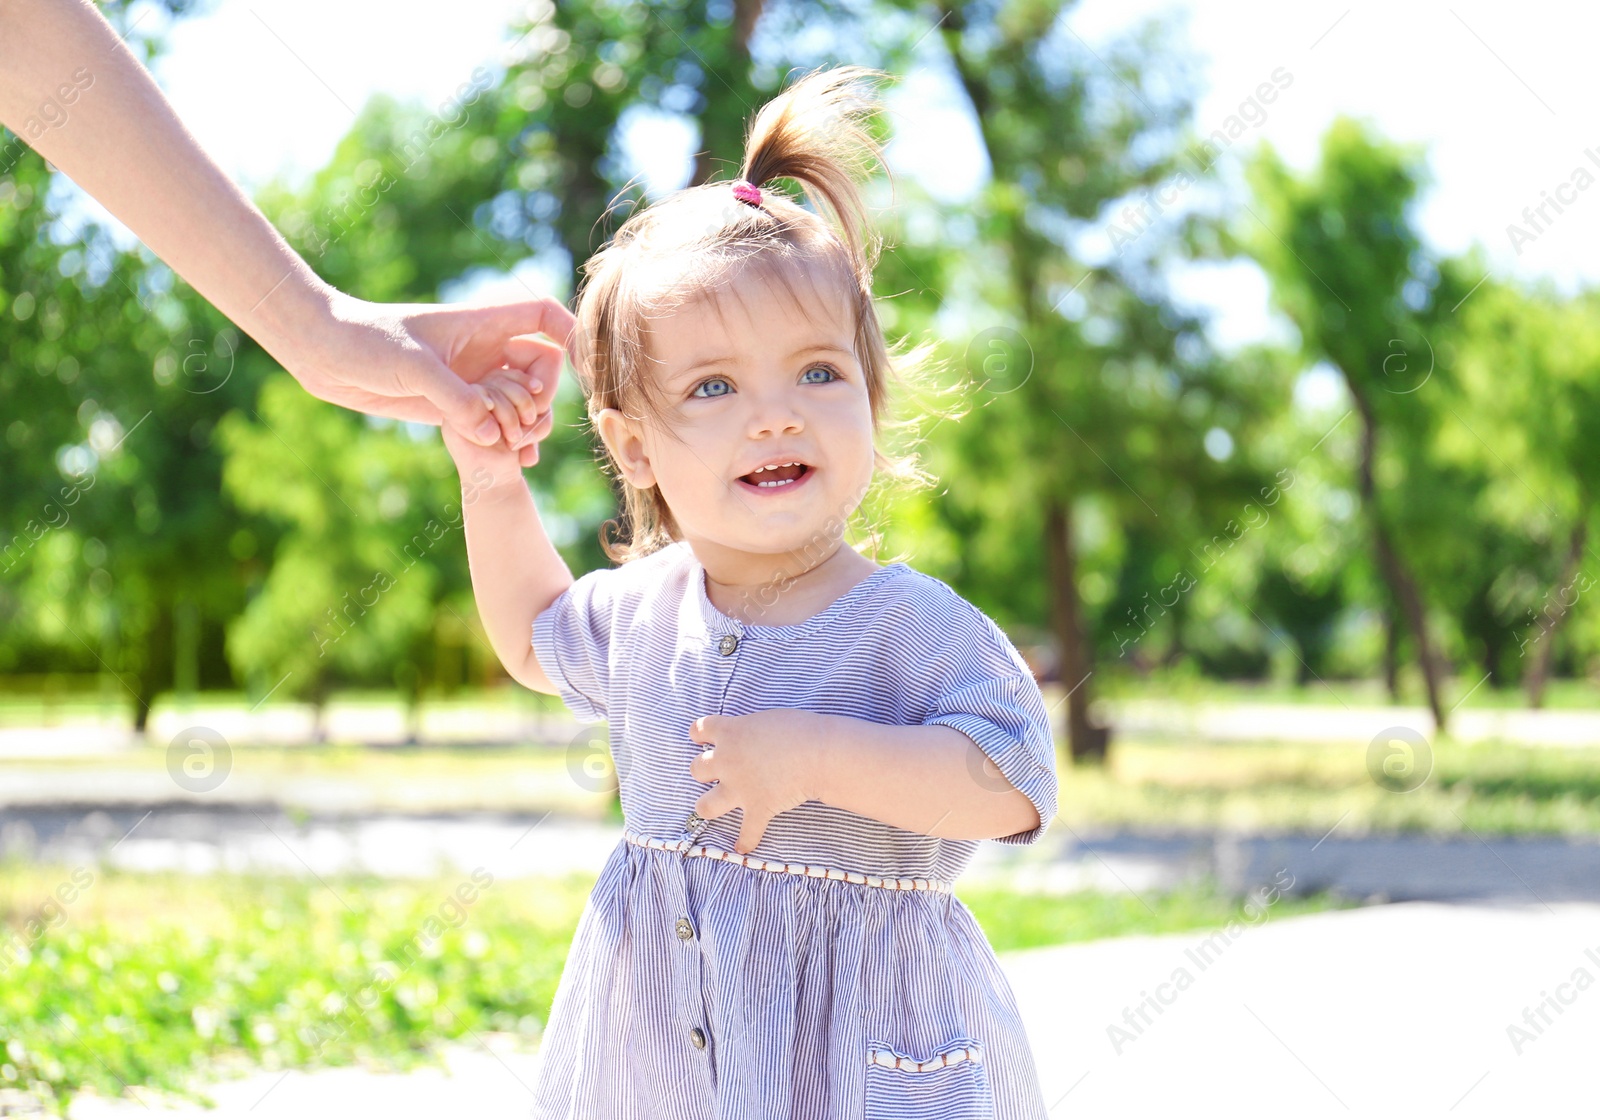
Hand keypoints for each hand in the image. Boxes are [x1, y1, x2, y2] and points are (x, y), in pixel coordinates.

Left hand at [300, 292, 575, 467]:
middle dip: (544, 394)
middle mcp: (482, 349)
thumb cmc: (364, 342)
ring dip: (528, 423)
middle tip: (527, 420)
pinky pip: (494, 423)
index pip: (541, 316)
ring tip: (519, 448)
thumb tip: (490, 433)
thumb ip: (455, 399)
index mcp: (480, 323)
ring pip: (520, 399)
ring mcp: (470, 378)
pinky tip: (513, 462)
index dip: (570, 332)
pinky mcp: (453, 405)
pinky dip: (508, 441)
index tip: (581, 364)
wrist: (322, 353)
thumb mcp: (412, 368)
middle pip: (541, 365)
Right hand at [440, 361, 560, 486]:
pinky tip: (504, 440)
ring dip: (513, 415)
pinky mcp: (452, 417)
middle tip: (529, 424)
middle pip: (502, 375)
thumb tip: (556, 354)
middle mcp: (473, 392)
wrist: (496, 482)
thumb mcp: (534, 420)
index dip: (526, 379)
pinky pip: (481, 399)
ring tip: (516, 439)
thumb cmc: (517, 451)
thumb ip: (539, 396)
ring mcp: (460, 403)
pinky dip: (501, 419)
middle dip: (523, 400)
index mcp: (490, 387)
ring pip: (493, 387)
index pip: (508, 368)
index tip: (539, 393)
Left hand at [688, 711, 822, 854]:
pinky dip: (746, 841)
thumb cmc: (799, 729)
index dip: (699, 734)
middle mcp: (727, 761)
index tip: (702, 739)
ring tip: (712, 806)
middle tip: (717, 771)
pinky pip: (747, 832)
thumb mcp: (764, 719)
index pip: (698, 729)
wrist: (818, 754)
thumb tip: (747, 738)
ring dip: (707, 806)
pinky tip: (743, 847)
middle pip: (696, 769)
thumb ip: (747, 729)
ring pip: (705, 805)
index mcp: (730, 733)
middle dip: (704, 771)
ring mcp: (739, 787)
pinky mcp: (757, 808)